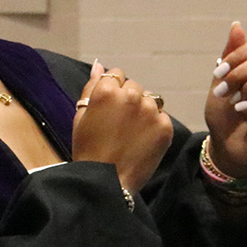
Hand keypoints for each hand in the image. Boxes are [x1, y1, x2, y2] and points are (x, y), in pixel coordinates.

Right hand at [72, 60, 174, 192]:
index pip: (116, 75)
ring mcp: (151, 111)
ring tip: (132, 132)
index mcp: (107, 91)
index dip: (111, 91)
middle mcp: (131, 96)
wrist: (107, 181)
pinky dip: (154, 126)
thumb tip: (99, 65)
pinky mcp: (165, 126)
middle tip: (119, 122)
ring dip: (143, 110)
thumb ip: (91, 87)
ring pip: (150, 99)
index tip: (108, 108)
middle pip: (134, 86)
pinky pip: (161, 117)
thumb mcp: (81, 115)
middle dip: (128, 98)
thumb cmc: (88, 148)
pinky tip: (142, 140)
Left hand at [205, 22, 246, 177]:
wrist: (225, 144)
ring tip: (236, 100)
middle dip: (241, 72)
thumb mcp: (220, 82)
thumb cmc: (223, 113)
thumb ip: (230, 56)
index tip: (218, 73)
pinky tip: (243, 109)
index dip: (238, 56)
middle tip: (224, 89)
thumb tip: (237, 25)